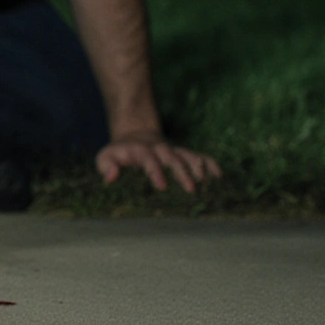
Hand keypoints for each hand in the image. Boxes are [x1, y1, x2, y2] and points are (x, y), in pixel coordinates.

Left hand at [95, 131, 221, 192]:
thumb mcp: (105, 157)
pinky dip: (209, 164)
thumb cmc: (118, 153)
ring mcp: (173, 150)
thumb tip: (111, 177)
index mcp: (140, 151)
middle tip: (191, 189)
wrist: (134, 135)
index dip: (155, 172)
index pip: (149, 160)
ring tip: (208, 183)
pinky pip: (199, 156)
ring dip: (198, 168)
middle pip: (173, 158)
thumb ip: (106, 166)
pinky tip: (219, 176)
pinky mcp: (182, 153)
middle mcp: (159, 149)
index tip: (162, 186)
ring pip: (188, 156)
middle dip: (182, 172)